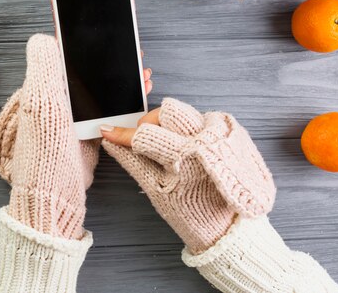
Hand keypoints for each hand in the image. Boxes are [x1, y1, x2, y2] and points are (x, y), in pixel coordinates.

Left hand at [0, 34, 151, 239]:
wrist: (56, 196)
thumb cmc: (47, 150)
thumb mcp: (42, 103)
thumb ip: (44, 68)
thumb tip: (44, 37)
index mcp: (43, 88)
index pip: (65, 56)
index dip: (85, 43)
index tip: (110, 35)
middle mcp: (56, 100)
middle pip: (86, 72)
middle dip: (111, 62)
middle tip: (135, 54)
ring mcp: (72, 117)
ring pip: (100, 90)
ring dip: (122, 81)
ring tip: (144, 75)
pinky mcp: (86, 133)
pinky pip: (107, 110)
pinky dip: (124, 102)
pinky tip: (140, 97)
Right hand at [101, 98, 275, 252]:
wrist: (226, 226)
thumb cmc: (192, 213)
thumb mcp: (156, 190)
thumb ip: (132, 161)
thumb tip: (112, 143)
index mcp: (186, 158)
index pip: (145, 135)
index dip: (123, 133)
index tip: (109, 132)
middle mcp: (205, 141)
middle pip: (168, 112)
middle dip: (150, 122)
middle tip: (145, 140)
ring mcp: (219, 135)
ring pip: (184, 112)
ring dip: (168, 124)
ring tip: (167, 146)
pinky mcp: (227, 134)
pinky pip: (199, 118)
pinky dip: (186, 128)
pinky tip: (185, 147)